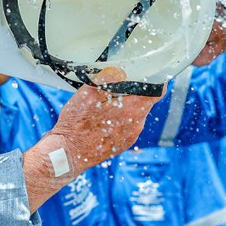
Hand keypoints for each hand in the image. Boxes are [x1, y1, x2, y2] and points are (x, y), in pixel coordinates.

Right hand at [22, 67, 162, 212]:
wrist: (67, 153)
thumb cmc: (76, 124)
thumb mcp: (88, 93)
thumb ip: (108, 78)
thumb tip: (122, 71)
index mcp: (133, 110)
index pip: (158, 92)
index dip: (155, 80)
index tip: (146, 74)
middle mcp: (136, 124)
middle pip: (145, 101)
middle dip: (134, 92)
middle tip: (115, 87)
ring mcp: (130, 136)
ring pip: (134, 114)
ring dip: (124, 106)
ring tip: (103, 104)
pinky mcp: (122, 144)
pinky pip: (126, 125)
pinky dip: (118, 119)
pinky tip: (101, 119)